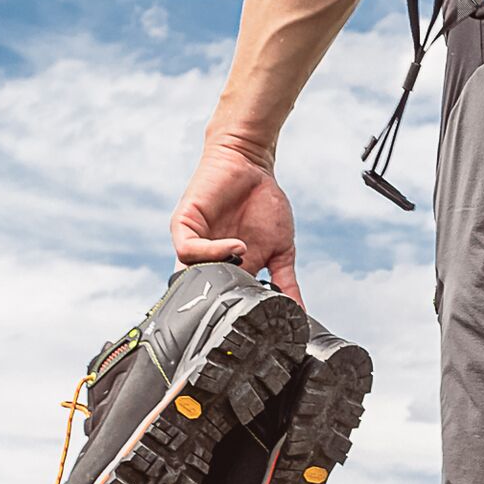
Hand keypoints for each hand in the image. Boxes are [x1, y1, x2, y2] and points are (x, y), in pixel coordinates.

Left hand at [171, 135, 299, 299]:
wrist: (253, 166)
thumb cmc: (265, 205)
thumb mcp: (282, 252)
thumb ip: (286, 283)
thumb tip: (299, 313)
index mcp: (228, 271)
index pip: (222, 301)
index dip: (232, 312)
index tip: (252, 317)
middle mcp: (207, 260)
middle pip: (202, 293)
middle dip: (219, 301)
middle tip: (244, 300)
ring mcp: (194, 244)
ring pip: (191, 275)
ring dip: (218, 275)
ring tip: (245, 263)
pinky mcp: (183, 225)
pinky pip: (188, 249)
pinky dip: (212, 252)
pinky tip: (237, 247)